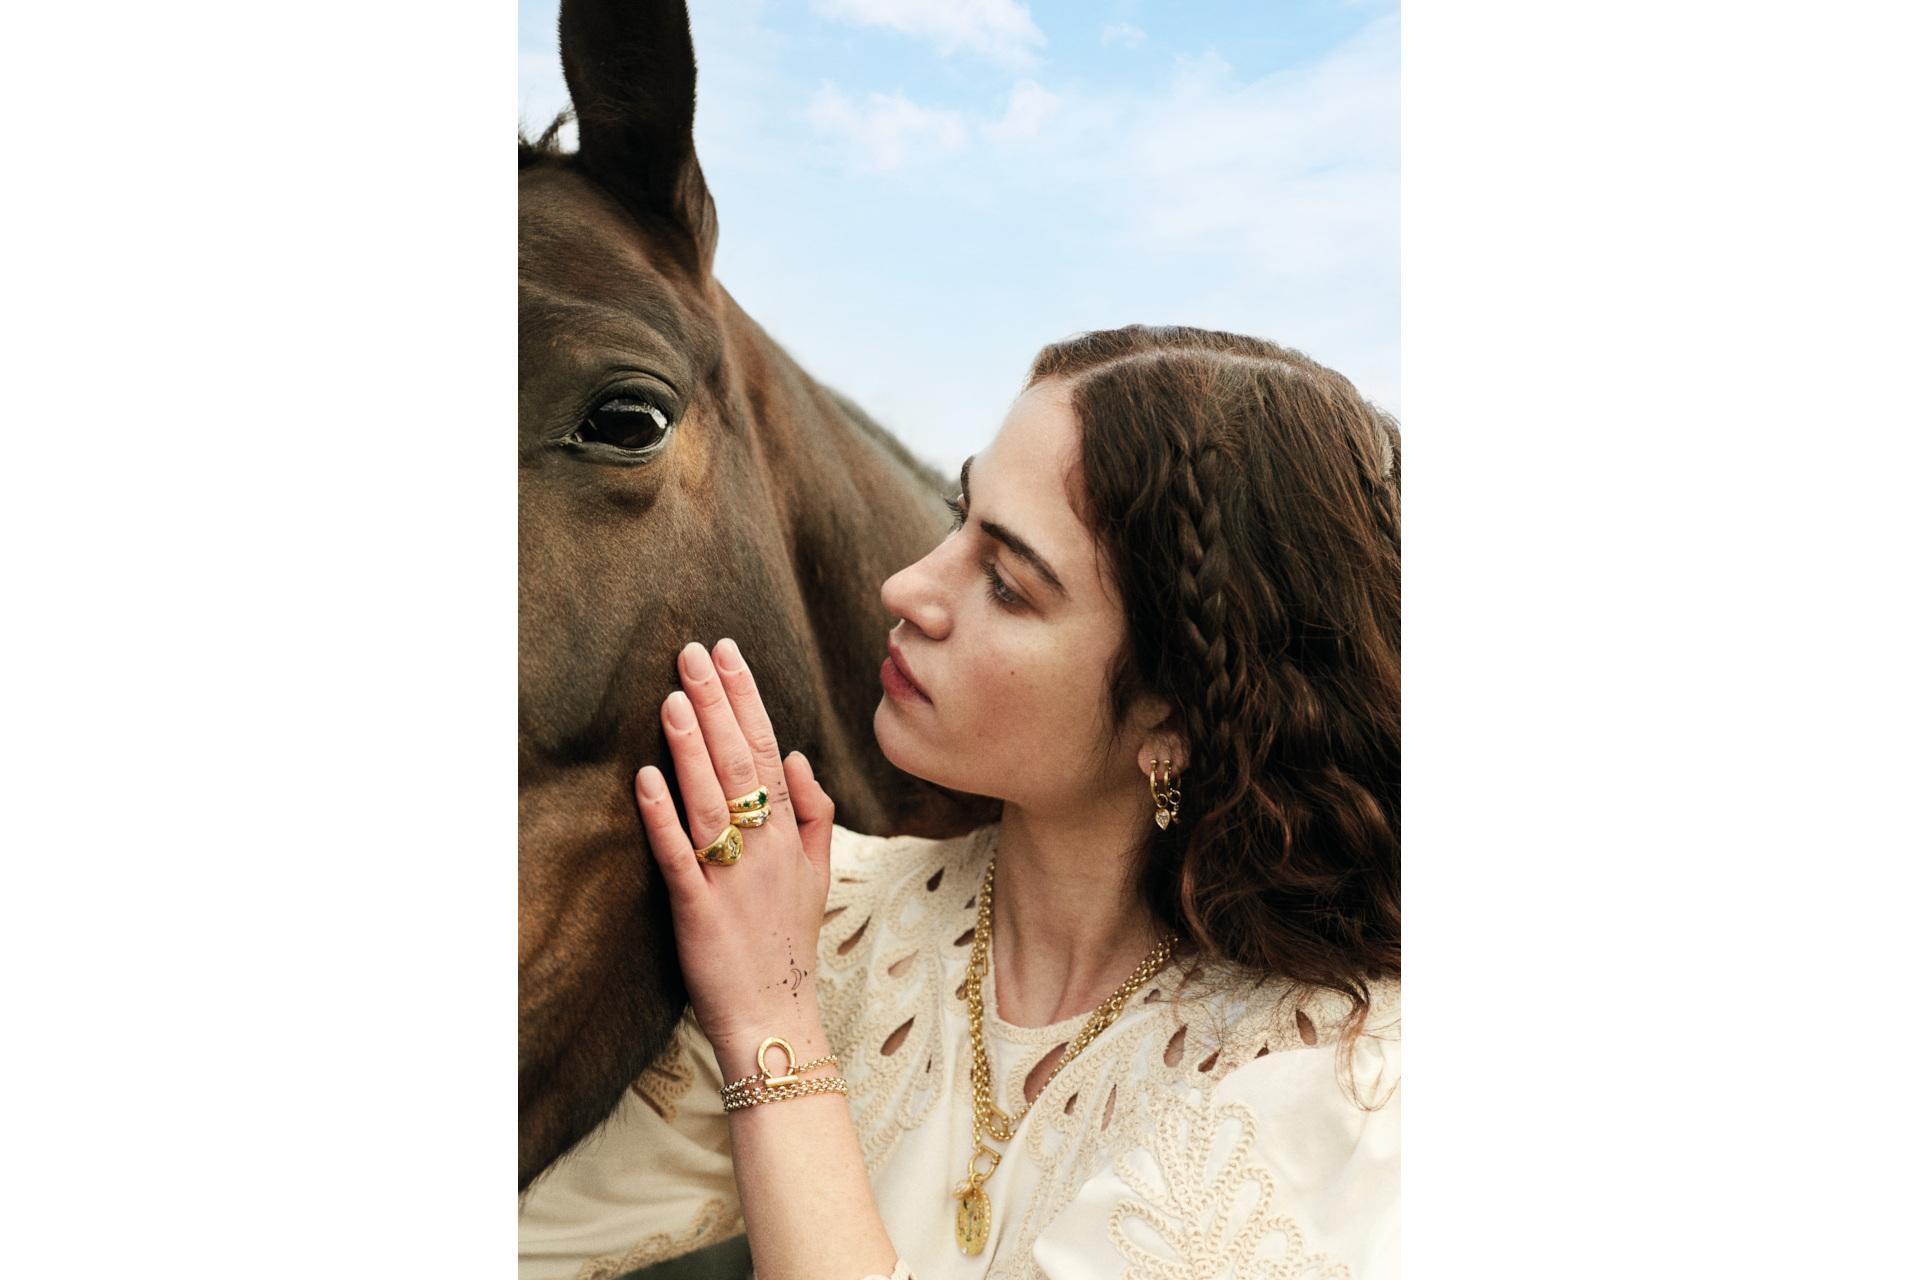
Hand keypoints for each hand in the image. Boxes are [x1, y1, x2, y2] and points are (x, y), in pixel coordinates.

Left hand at [635, 639, 835, 1065]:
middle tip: (693, 653)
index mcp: (790, 835)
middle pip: (740, 763)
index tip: (727, 654)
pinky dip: (663, 816)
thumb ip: (814, 813)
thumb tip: (795, 756)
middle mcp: (765, 849)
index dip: (746, 699)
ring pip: (711, 800)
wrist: (777, 1015)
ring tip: (673, 697)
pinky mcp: (698, 911)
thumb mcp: (818, 874)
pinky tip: (647, 778)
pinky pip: (679, 856)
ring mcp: (732, 879)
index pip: (768, 750)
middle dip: (716, 704)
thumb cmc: (788, 942)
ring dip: (692, 748)